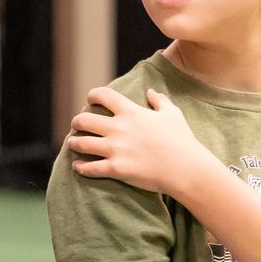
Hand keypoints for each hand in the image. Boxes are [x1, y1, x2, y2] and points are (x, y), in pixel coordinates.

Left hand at [66, 87, 212, 196]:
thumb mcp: (173, 115)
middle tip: (77, 125)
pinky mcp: (116, 169)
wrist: (186, 168)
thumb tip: (151, 92)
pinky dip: (80, 167)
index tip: (91, 100)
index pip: (103, 95)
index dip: (93, 95)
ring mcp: (115, 149)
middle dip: (77, 122)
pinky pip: (88, 168)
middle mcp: (119, 128)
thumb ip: (160, 101)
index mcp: (131, 112)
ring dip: (74, 143)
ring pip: (80, 143)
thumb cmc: (182, 140)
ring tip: (74, 144)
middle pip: (83, 120)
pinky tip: (78, 166)